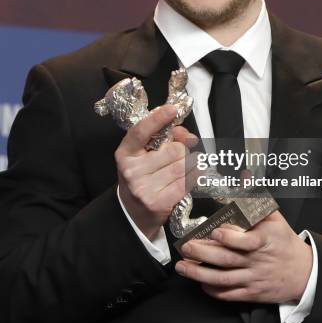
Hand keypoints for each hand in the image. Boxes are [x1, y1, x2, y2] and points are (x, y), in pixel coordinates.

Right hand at [116, 104, 198, 239]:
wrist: (133, 213)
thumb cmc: (142, 176)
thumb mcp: (144, 154)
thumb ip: (164, 138)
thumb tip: (188, 136)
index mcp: (125, 153)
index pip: (140, 131)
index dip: (157, 118)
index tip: (172, 109)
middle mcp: (131, 170)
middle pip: (173, 150)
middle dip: (183, 149)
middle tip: (182, 153)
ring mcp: (144, 188)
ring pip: (182, 165)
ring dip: (191, 163)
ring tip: (187, 165)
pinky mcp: (158, 202)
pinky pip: (187, 182)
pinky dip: (195, 175)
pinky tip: (193, 174)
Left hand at [175, 211, 312, 303]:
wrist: (303, 272)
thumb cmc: (284, 241)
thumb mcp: (275, 218)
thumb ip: (256, 198)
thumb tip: (245, 177)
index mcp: (264, 240)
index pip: (246, 241)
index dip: (230, 238)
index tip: (214, 231)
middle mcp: (257, 261)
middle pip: (228, 260)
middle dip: (204, 254)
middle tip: (186, 247)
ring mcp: (253, 278)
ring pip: (224, 279)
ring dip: (200, 274)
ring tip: (183, 267)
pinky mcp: (251, 293)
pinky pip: (229, 294)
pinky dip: (213, 290)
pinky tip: (200, 282)